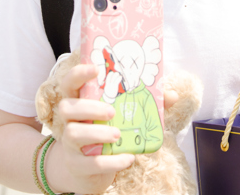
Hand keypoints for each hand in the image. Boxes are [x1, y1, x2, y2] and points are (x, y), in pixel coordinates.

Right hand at [46, 64, 133, 193]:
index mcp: (79, 103)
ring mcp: (70, 144)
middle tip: (112, 111)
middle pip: (67, 107)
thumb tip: (172, 95)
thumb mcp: (121, 118)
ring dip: (97, 133)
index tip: (95, 69)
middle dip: (89, 107)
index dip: (78, 74)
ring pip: (73, 133)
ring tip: (117, 135)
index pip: (70, 83)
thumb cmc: (106, 134)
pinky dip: (110, 162)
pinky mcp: (77, 165)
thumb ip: (146, 104)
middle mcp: (70, 121)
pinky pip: (89, 163)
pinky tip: (127, 158)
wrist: (89, 171)